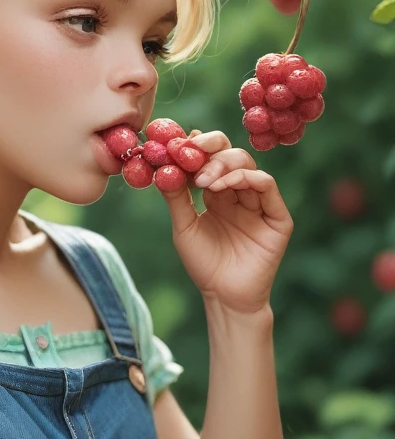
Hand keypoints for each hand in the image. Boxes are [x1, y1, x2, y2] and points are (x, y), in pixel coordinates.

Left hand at [158, 129, 293, 313]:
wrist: (224, 296)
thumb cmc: (204, 264)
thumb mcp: (183, 227)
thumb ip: (176, 197)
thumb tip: (162, 164)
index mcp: (219, 194)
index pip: (213, 158)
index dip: (198, 147)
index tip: (178, 142)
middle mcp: (240, 194)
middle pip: (231, 155)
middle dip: (211, 151)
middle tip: (191, 156)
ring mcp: (260, 203)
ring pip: (248, 166)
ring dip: (224, 166)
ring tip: (204, 180)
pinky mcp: (277, 217)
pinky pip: (267, 186)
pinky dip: (247, 178)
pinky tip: (224, 185)